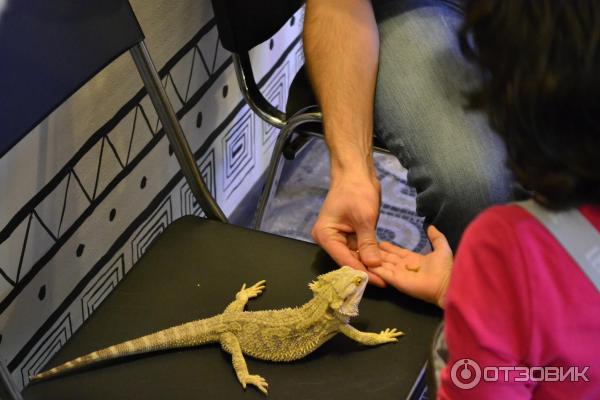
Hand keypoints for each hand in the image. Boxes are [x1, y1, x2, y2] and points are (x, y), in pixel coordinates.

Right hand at [311, 172, 385, 286]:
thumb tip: (373, 266)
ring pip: (354, 256)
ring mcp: (339, 238)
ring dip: (369, 264)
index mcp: (325, 235)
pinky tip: (383, 264)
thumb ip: (368, 243)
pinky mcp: (349, 235)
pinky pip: (359, 249)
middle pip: (348, 260)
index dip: (362, 272)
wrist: (356, 173)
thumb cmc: (356, 190)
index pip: (344, 259)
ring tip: (387, 276)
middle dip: (366, 270)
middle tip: (386, 282)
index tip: (380, 282)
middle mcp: (329, 239)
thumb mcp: (364, 218)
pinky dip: (370, 255)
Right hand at [370, 226, 452, 306]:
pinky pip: (382, 273)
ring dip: (372, 259)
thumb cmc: (445, 267)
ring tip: (360, 251)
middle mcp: (403, 266)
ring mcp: (399, 274)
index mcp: (413, 259)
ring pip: (382, 264)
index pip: (397, 252)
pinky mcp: (396, 280)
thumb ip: (436, 237)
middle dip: (377, 252)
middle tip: (364, 244)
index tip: (380, 241)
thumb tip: (431, 226)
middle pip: (387, 257)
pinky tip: (364, 262)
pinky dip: (373, 268)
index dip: (388, 247)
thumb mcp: (442, 248)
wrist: (447, 284)